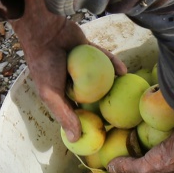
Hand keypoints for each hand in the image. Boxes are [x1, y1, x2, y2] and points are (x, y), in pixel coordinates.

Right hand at [10, 0, 123, 139]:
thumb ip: (65, 115)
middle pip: (95, 95)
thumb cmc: (45, 65)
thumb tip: (75, 140)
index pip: (80, 111)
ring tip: (129, 93)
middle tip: (125, 113)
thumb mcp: (52, 94)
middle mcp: (74, 81)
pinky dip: (114, 64)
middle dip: (108, 103)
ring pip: (102, 77)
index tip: (107, 130)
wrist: (45, 32)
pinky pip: (105, 59)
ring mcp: (83, 65)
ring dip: (114, 84)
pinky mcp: (90, 51)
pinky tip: (125, 72)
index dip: (91, 120)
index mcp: (63, 93)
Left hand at [108, 112, 173, 172]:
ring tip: (158, 134)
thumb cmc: (171, 158)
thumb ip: (127, 167)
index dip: (150, 169)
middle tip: (149, 146)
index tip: (141, 159)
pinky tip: (170, 125)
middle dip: (160, 157)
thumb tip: (109, 168)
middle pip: (170, 162)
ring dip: (170, 144)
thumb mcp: (144, 167)